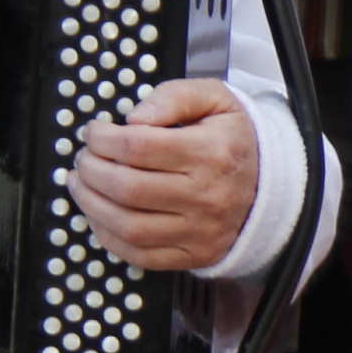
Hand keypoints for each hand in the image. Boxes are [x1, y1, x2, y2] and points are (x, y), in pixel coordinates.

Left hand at [73, 78, 260, 271]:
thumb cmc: (231, 140)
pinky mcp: (193, 255)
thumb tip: (133, 118)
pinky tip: (98, 215)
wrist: (270, 187)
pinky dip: (107, 236)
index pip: (137, 147)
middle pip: (127, 188)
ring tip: (81, 184)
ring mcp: (200, 231)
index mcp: (211, 153)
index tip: (93, 133)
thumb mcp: (214, 99)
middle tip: (83, 159)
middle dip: (91, 171)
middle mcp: (206, 196)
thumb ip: (173, 97)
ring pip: (128, 225)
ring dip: (91, 204)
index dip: (102, 139)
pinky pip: (138, 255)